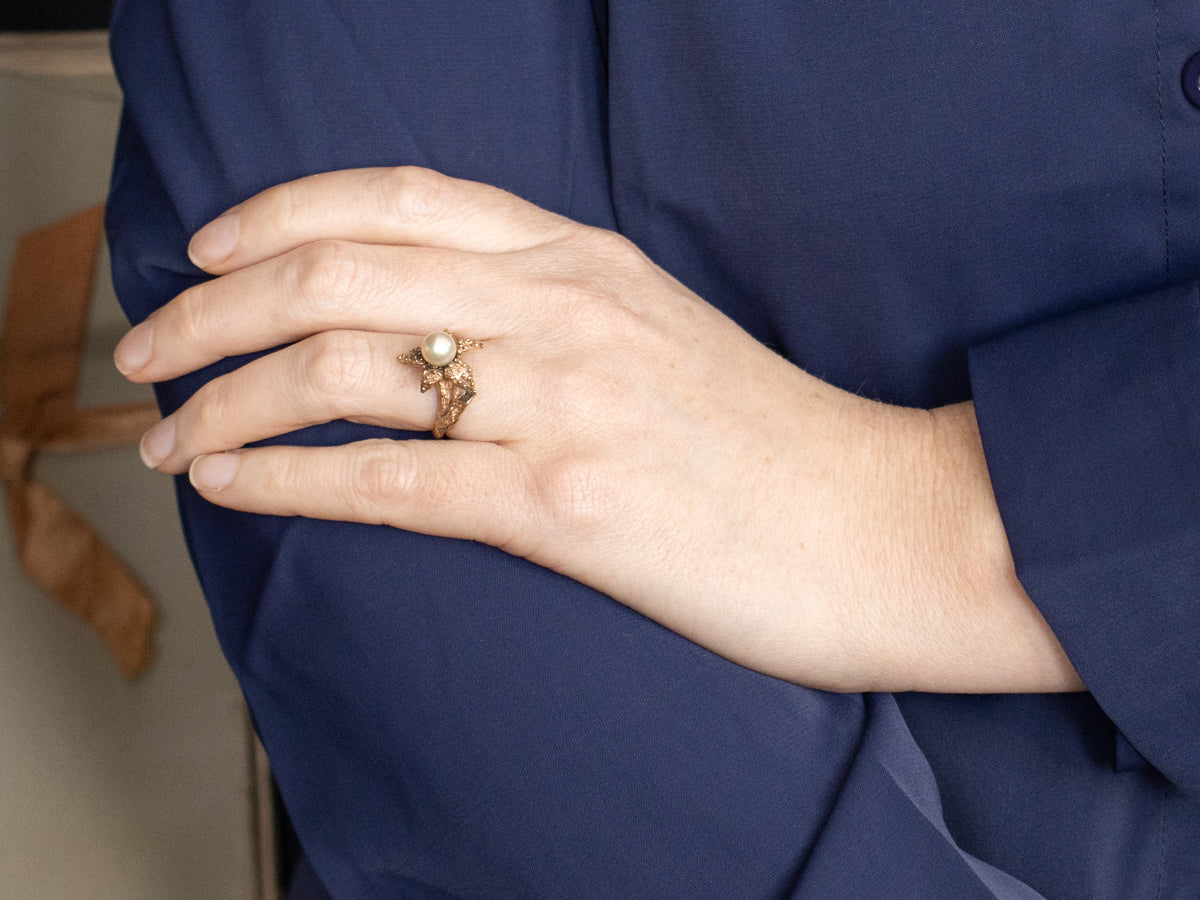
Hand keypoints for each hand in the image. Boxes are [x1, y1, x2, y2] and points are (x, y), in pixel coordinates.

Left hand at [115, 167, 1081, 693]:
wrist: (888, 524)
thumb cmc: (775, 443)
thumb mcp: (663, 334)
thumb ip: (557, 313)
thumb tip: (447, 329)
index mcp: (587, 260)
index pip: (400, 195)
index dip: (281, 211)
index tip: (213, 249)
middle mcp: (563, 310)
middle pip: (341, 270)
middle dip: (214, 306)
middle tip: (150, 346)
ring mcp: (563, 401)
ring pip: (343, 366)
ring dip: (226, 395)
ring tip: (167, 432)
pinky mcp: (566, 503)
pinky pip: (385, 478)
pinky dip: (284, 476)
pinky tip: (228, 484)